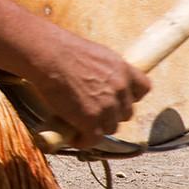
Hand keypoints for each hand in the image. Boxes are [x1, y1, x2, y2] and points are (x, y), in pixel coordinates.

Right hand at [24, 28, 151, 147]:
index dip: (129, 95)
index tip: (117, 97)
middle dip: (110, 113)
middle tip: (91, 110)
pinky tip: (74, 137)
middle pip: (125, 112)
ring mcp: (107, 106)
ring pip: (110, 127)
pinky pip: (92, 139)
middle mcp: (120, 88)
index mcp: (122, 69)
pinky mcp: (90, 120)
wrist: (46, 54)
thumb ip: (102, 69)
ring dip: (97, 126)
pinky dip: (83, 140)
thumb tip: (94, 79)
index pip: (142, 88)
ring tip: (80, 123)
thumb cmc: (59, 48)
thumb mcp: (92, 53)